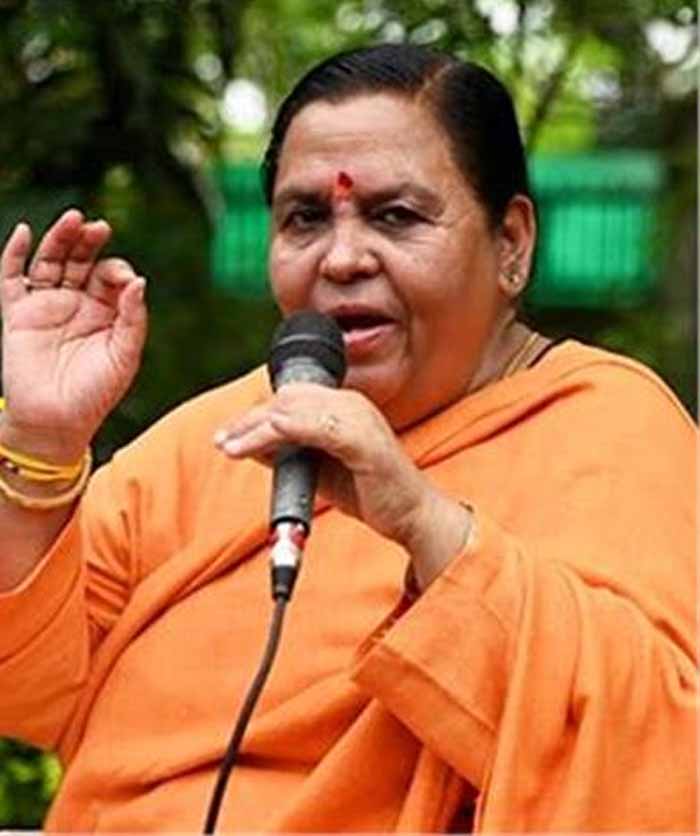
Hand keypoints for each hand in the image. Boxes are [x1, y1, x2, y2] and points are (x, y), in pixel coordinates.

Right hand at [0, 209, 147, 458]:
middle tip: (99, 228)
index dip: (117, 271)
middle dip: (90, 243)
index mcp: (106, 313)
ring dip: (60, 238)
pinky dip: (15, 254)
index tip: (123, 280)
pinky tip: (26, 233)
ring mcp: (46, 306)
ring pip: (50, 261)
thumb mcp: (124, 357)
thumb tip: (139, 281)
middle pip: (81, 260)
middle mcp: (77, 304)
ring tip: (73, 219)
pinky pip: (12, 278)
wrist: (56, 422)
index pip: (111, 277)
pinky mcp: (18, 314)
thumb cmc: (96, 393)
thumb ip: (133, 319)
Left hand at [214, 383, 471, 586]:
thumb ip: (292, 451)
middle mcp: (352, 404)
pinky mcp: (364, 441)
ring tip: (230, 446)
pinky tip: (262, 442)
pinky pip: (317, 427)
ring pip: (294, 411)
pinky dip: (284, 432)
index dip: (255, 413)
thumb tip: (251, 444)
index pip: (290, 397)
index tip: (229, 434)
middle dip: (249, 420)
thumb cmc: (370, 490)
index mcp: (345, 405)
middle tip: (223, 440)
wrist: (413, 515)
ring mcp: (360, 419)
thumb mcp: (322, 467)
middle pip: (287, 400)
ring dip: (256, 428)